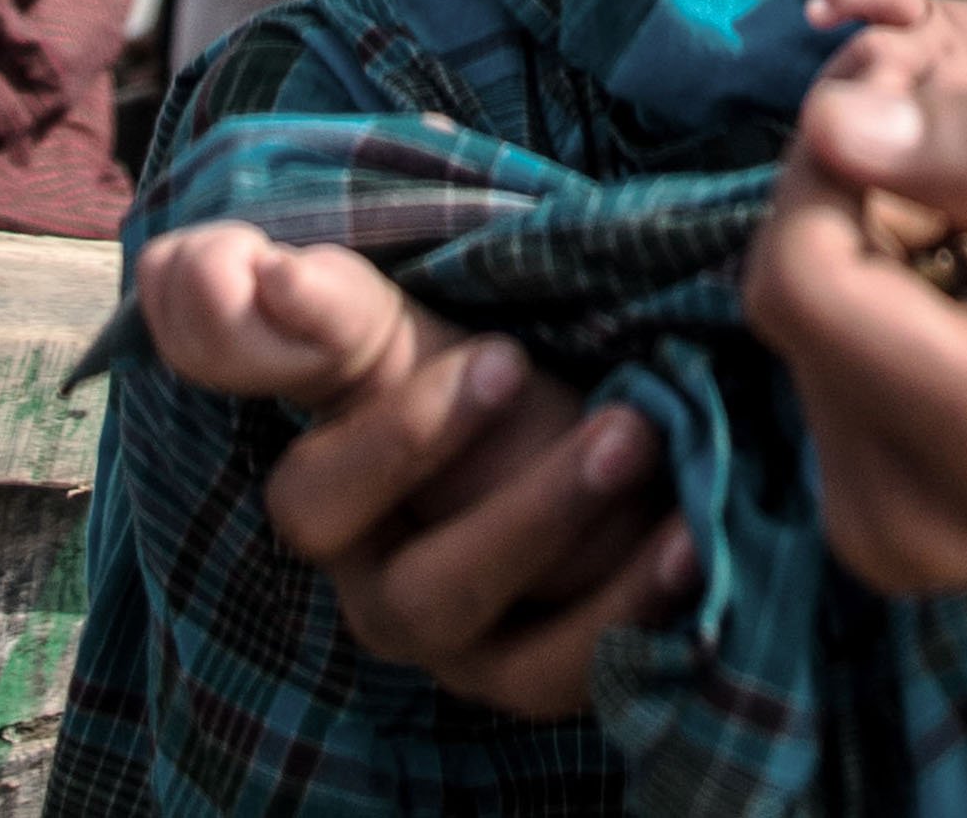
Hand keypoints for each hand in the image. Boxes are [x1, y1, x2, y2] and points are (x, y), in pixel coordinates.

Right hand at [137, 224, 693, 719]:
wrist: (570, 392)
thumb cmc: (442, 347)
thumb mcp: (381, 315)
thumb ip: (315, 304)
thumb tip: (262, 282)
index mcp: (328, 507)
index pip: (319, 504)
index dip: (401, 441)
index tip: (504, 357)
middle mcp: (388, 594)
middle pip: (427, 598)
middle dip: (529, 518)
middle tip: (630, 426)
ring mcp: (476, 649)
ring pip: (520, 662)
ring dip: (605, 590)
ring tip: (687, 512)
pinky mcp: (556, 672)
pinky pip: (596, 685)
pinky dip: (650, 625)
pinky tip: (704, 553)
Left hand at [742, 82, 966, 601]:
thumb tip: (830, 120)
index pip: (804, 278)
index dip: (830, 157)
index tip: (906, 78)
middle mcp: (909, 521)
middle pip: (792, 294)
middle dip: (850, 179)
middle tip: (946, 107)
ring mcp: (885, 538)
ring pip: (800, 321)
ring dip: (865, 229)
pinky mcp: (873, 526)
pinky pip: (826, 364)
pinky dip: (879, 289)